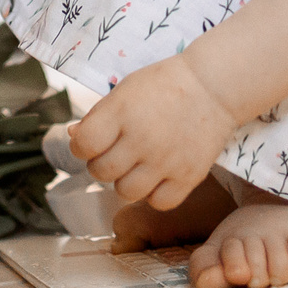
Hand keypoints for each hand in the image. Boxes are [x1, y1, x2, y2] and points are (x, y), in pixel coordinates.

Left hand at [66, 56, 239, 210]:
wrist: (214, 86)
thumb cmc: (165, 85)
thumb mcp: (125, 90)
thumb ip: (98, 115)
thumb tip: (73, 136)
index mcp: (121, 112)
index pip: (83, 146)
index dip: (82, 147)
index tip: (90, 143)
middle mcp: (142, 139)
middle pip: (101, 172)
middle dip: (101, 165)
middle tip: (115, 153)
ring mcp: (166, 160)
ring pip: (126, 192)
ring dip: (125, 182)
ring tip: (135, 166)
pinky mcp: (189, 176)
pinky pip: (160, 202)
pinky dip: (154, 194)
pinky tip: (157, 177)